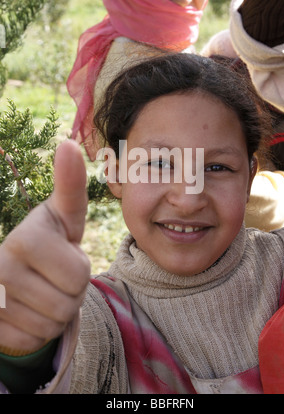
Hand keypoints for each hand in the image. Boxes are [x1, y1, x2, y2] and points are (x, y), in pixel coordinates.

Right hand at [0, 140, 90, 352]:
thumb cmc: (50, 243)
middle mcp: (2, 264)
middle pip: (71, 299)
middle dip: (72, 292)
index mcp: (27, 237)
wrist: (16, 280)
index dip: (76, 267)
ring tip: (42, 291)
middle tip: (55, 277)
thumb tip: (67, 143)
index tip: (59, 218)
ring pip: (54, 322)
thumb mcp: (64, 217)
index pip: (77, 273)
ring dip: (57, 312)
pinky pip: (36, 338)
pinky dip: (39, 330)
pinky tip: (28, 310)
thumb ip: (70, 186)